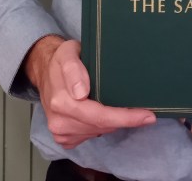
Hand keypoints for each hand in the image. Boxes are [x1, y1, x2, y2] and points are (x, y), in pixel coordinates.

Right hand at [24, 36, 155, 148]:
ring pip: (97, 132)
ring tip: (121, 109)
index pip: (100, 116)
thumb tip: (81, 93)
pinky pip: (89, 137)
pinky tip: (103, 115)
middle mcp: (59, 121)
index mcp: (61, 101)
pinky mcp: (63, 138)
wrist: (44, 70)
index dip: (125, 118)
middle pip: (101, 126)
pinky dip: (100, 127)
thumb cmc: (61, 59)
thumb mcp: (68, 53)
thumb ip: (74, 69)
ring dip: (112, 123)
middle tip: (145, 114)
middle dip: (124, 120)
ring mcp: (60, 132)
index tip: (147, 116)